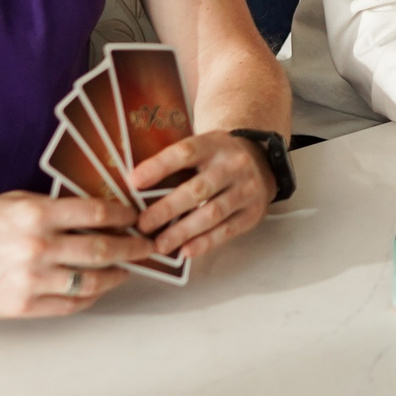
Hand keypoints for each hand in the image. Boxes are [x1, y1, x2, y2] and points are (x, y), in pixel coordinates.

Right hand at [0, 192, 149, 317]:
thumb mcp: (11, 202)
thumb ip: (50, 207)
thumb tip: (93, 211)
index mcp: (35, 213)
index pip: (95, 212)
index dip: (123, 216)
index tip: (136, 218)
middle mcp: (37, 246)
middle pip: (101, 248)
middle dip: (132, 247)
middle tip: (147, 246)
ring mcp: (31, 279)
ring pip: (91, 280)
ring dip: (116, 275)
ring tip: (126, 270)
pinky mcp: (22, 305)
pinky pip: (70, 304)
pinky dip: (89, 297)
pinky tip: (97, 289)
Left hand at [133, 129, 275, 259]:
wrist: (262, 159)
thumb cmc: (218, 158)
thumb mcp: (203, 147)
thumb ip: (176, 164)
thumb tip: (135, 187)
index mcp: (214, 144)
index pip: (185, 152)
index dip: (159, 167)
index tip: (134, 182)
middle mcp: (233, 165)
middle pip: (198, 189)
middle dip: (167, 209)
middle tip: (143, 224)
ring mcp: (247, 189)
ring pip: (212, 213)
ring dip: (183, 232)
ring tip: (159, 244)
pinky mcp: (253, 212)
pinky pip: (227, 231)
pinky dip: (205, 243)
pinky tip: (185, 250)